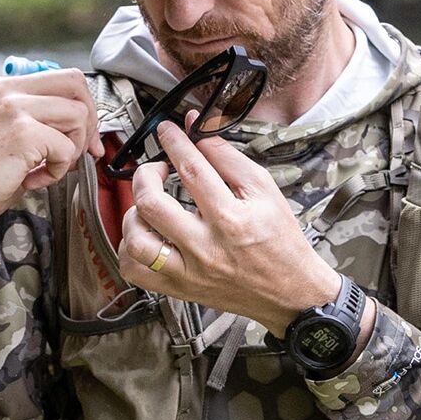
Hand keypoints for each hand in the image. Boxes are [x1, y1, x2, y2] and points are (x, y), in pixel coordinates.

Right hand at [0, 69, 102, 253]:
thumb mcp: (2, 132)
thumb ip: (36, 119)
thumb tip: (81, 126)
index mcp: (3, 87)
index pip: (62, 78)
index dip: (83, 106)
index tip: (85, 136)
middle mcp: (8, 91)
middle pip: (76, 85)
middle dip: (89, 120)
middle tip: (83, 151)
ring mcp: (15, 109)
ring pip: (77, 115)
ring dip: (74, 148)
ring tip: (49, 167)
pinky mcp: (22, 134)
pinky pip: (66, 149)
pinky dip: (58, 171)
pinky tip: (34, 180)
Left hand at [117, 117, 342, 335]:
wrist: (290, 292)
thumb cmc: (280, 240)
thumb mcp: (264, 190)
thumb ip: (227, 156)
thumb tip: (198, 128)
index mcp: (231, 219)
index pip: (191, 169)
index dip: (174, 142)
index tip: (167, 129)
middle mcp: (206, 248)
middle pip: (152, 204)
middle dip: (146, 174)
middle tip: (156, 168)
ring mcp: (189, 272)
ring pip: (136, 241)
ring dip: (134, 213)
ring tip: (149, 205)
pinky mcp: (179, 289)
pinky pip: (135, 271)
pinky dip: (131, 248)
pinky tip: (146, 233)